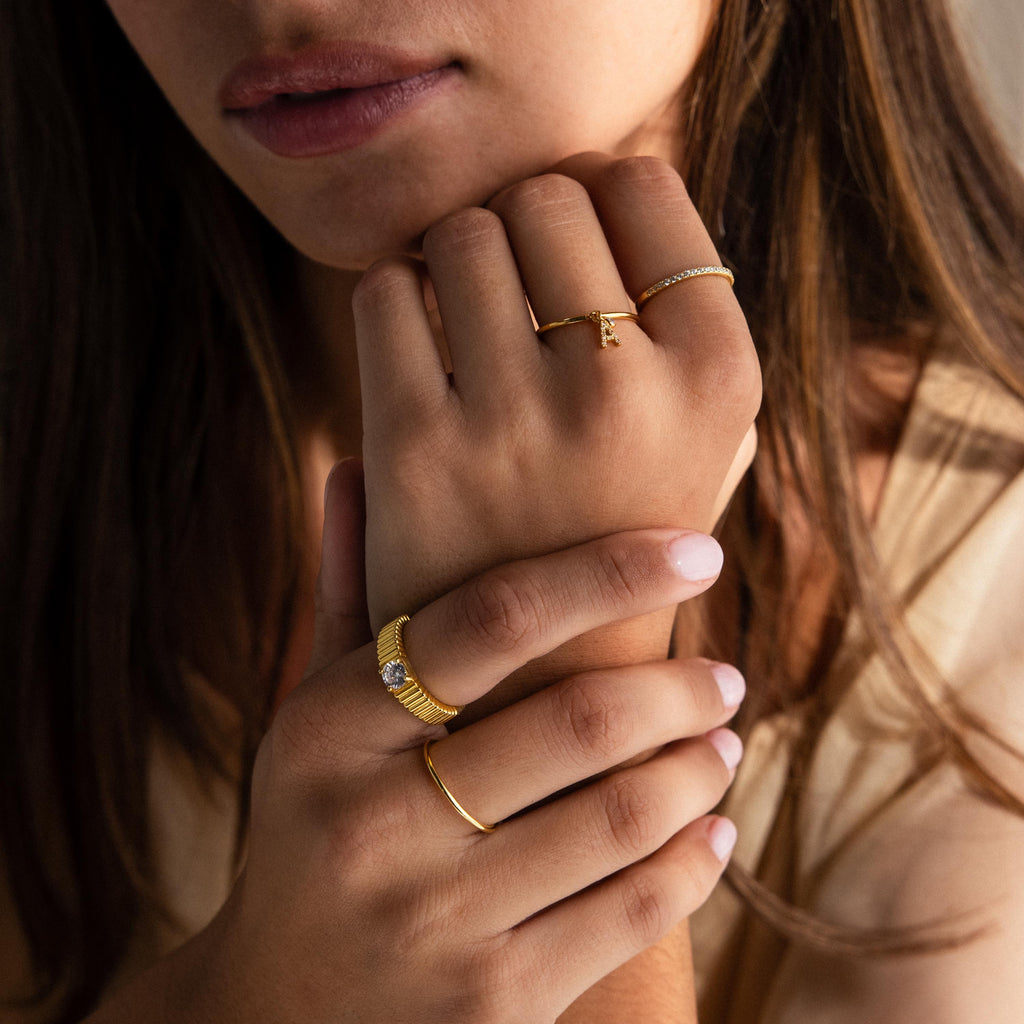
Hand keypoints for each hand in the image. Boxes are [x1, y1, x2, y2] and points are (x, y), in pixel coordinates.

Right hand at [158, 471, 741, 1023]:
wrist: (280, 1012)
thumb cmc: (318, 830)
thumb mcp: (315, 719)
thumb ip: (346, 595)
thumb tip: (348, 464)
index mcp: (331, 730)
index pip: (489, 618)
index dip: (607, 572)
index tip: (699, 550)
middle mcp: (374, 823)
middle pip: (578, 720)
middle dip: (679, 688)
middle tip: (723, 675)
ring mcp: (435, 921)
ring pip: (622, 816)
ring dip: (700, 767)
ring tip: (722, 743)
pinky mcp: (493, 1004)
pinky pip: (634, 912)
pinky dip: (696, 859)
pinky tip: (713, 829)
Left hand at [353, 153, 759, 632]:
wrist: (542, 672)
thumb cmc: (626, 535)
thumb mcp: (709, 442)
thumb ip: (691, 325)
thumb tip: (618, 188)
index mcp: (722, 376)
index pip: (642, 183)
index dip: (596, 192)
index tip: (574, 232)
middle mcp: (628, 391)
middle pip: (546, 197)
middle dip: (522, 221)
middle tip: (514, 274)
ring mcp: (518, 421)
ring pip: (462, 232)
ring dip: (455, 254)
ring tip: (465, 306)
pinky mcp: (415, 449)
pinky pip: (386, 290)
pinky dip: (394, 295)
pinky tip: (415, 340)